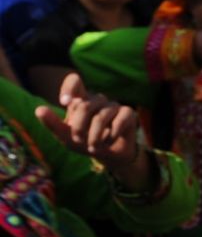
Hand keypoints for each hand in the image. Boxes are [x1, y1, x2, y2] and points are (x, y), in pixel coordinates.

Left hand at [33, 74, 151, 189]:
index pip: (75, 81)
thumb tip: (38, 109)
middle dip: (79, 126)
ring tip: (92, 148)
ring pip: (102, 116)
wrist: (108, 155)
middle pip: (85, 105)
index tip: (64, 103)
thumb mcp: (65, 136)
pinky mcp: (128, 113)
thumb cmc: (84, 142)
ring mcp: (113, 106)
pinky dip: (111, 135)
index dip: (69, 88)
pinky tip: (108, 141)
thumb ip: (52, 123)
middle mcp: (97, 100)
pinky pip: (119, 121)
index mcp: (80, 101)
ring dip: (95, 136)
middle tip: (78, 141)